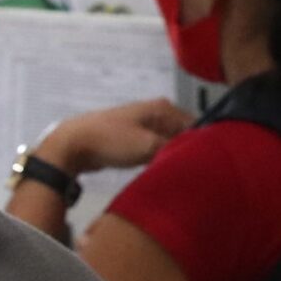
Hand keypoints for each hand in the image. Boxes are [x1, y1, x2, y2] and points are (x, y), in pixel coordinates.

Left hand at [46, 100, 193, 175]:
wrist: (72, 144)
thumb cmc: (110, 141)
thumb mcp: (149, 146)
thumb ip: (178, 149)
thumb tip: (201, 156)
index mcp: (164, 108)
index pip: (198, 126)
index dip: (203, 145)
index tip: (207, 164)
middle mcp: (157, 113)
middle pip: (184, 134)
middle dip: (187, 151)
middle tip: (192, 171)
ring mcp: (144, 125)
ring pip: (170, 143)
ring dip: (172, 157)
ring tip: (176, 172)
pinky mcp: (134, 138)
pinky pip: (156, 149)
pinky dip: (158, 159)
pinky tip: (161, 170)